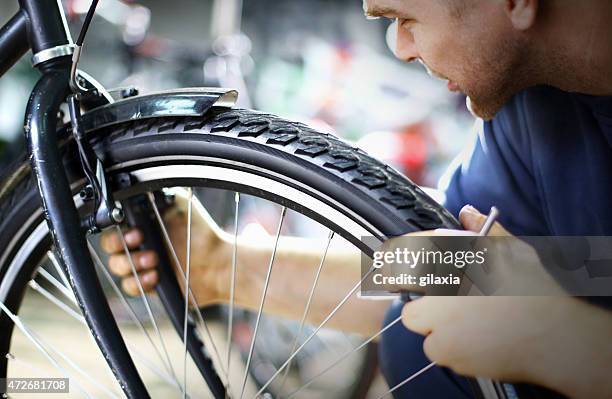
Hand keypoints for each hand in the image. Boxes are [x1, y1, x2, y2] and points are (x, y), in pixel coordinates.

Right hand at [100, 191, 230, 305]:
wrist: (218, 263)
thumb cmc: (201, 233)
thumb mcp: (182, 204)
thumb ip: (161, 194)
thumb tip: (143, 186)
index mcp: (142, 225)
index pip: (115, 227)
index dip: (118, 231)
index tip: (135, 231)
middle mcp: (139, 245)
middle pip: (110, 248)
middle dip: (119, 246)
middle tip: (139, 242)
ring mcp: (142, 265)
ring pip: (118, 268)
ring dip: (131, 264)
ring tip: (153, 260)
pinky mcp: (149, 285)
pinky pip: (131, 288)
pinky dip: (139, 283)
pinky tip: (155, 276)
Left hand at [399, 205, 576, 386]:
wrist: (556, 336)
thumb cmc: (534, 289)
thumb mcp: (511, 248)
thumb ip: (483, 228)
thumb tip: (467, 212)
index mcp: (449, 258)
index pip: (405, 251)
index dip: (397, 257)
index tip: (391, 263)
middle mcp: (437, 288)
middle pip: (407, 293)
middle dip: (423, 299)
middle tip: (450, 301)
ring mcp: (438, 322)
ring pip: (420, 324)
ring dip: (435, 324)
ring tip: (469, 321)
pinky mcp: (446, 351)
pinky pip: (435, 348)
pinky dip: (449, 346)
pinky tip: (475, 339)